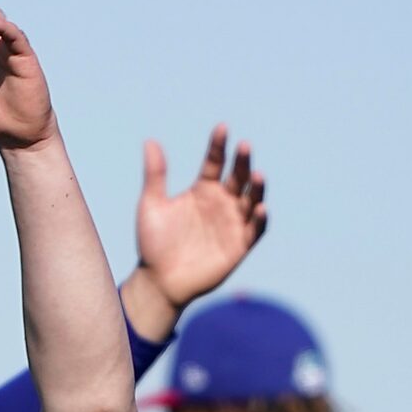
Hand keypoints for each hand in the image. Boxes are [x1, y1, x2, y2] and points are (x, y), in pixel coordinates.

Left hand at [126, 129, 266, 333]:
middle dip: (242, 162)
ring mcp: (232, 224)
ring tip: (257, 174)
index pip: (216, 161)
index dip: (219, 145)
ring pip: (251, 200)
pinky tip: (261, 208)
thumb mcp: (151, 206)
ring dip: (257, 187)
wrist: (157, 282)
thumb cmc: (153, 245)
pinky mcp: (239, 247)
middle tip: (244, 147)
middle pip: (238, 176)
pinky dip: (260, 220)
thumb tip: (150, 141)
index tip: (222, 129)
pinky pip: (255, 230)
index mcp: (203, 189)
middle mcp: (221, 203)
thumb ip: (155, 175)